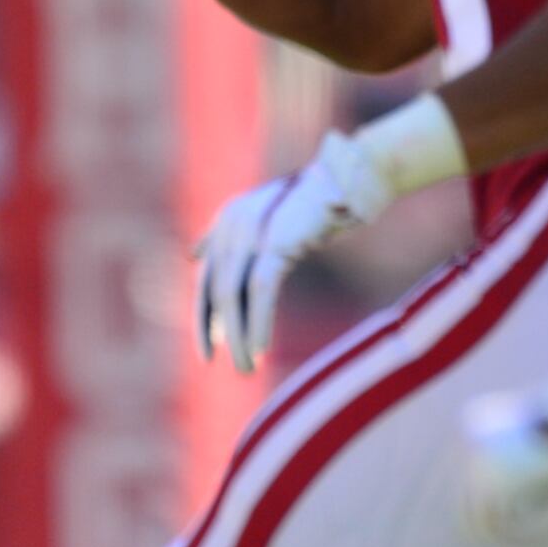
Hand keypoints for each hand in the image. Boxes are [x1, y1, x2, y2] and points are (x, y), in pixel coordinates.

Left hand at [190, 132, 396, 373]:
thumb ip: (229, 238)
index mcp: (226, 220)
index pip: (206, 277)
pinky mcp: (277, 241)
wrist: (351, 180)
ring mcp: (252, 231)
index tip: (208, 349)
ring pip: (233, 295)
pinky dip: (258, 321)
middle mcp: (232, 223)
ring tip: (245, 366)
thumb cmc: (313, 204)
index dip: (204, 316)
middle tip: (228, 362)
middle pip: (215, 289)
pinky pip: (261, 290)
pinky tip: (260, 347)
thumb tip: (196, 257)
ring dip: (239, 335)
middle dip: (218, 330)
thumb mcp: (264, 218)